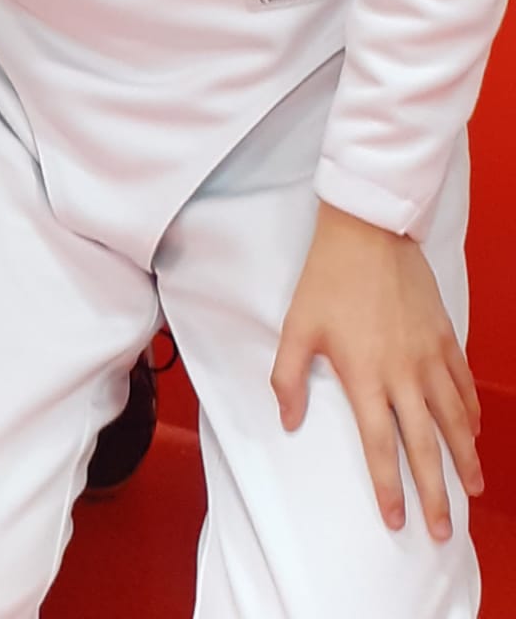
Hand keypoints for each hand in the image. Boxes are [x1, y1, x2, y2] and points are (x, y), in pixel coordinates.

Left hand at [271, 201, 481, 540]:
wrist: (368, 231)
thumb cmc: (327, 279)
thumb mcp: (297, 327)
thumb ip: (287, 378)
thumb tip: (287, 421)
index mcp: (365, 375)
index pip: (379, 445)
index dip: (389, 487)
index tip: (397, 521)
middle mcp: (404, 374)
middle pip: (425, 445)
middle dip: (435, 493)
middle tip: (444, 529)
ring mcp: (429, 356)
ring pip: (455, 420)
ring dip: (465, 458)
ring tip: (472, 488)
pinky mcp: (445, 337)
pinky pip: (463, 384)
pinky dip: (471, 412)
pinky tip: (474, 430)